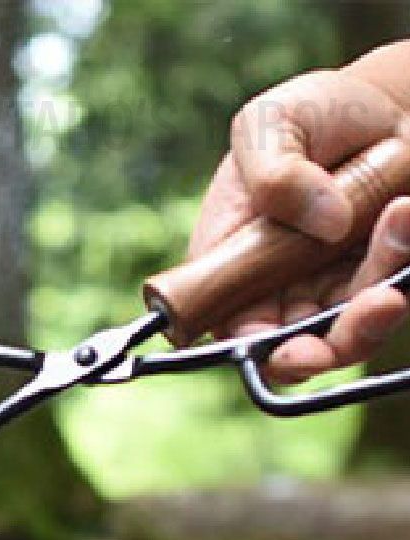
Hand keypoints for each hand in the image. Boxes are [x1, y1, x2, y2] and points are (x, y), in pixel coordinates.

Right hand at [191, 67, 409, 381]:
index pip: (231, 329)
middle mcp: (280, 294)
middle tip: (372, 306)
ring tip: (400, 217)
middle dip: (329, 346)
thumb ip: (275, 171)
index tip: (284, 341)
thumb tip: (327, 222)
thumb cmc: (312, 116)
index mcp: (232, 269)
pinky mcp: (384, 281)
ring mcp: (335, 293)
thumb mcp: (269, 122)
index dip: (252, 347)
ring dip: (378, 302)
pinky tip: (406, 211)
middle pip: (293, 351)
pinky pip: (394, 295)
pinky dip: (403, 260)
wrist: (382, 105)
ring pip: (349, 334)